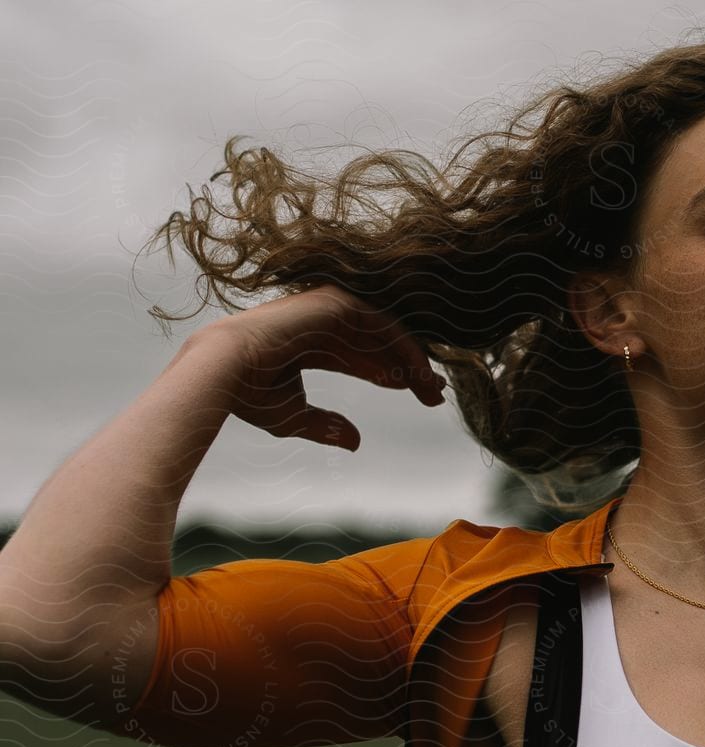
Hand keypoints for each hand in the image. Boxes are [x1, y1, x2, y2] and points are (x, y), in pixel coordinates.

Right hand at [192, 282, 447, 449]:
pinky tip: (422, 376)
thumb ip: (326, 426)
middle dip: (410, 368)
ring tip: (435, 392)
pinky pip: (385, 326)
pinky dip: (406, 350)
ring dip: (414, 362)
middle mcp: (322, 322)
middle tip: (436, 393)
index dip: (391, 374)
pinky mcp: (338, 303)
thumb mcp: (295, 417)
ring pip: (386, 334)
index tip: (419, 394)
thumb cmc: (251, 395)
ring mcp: (329, 308)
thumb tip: (357, 442)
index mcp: (310, 343)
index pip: (362, 357)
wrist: (226, 371)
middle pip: (379, 344)